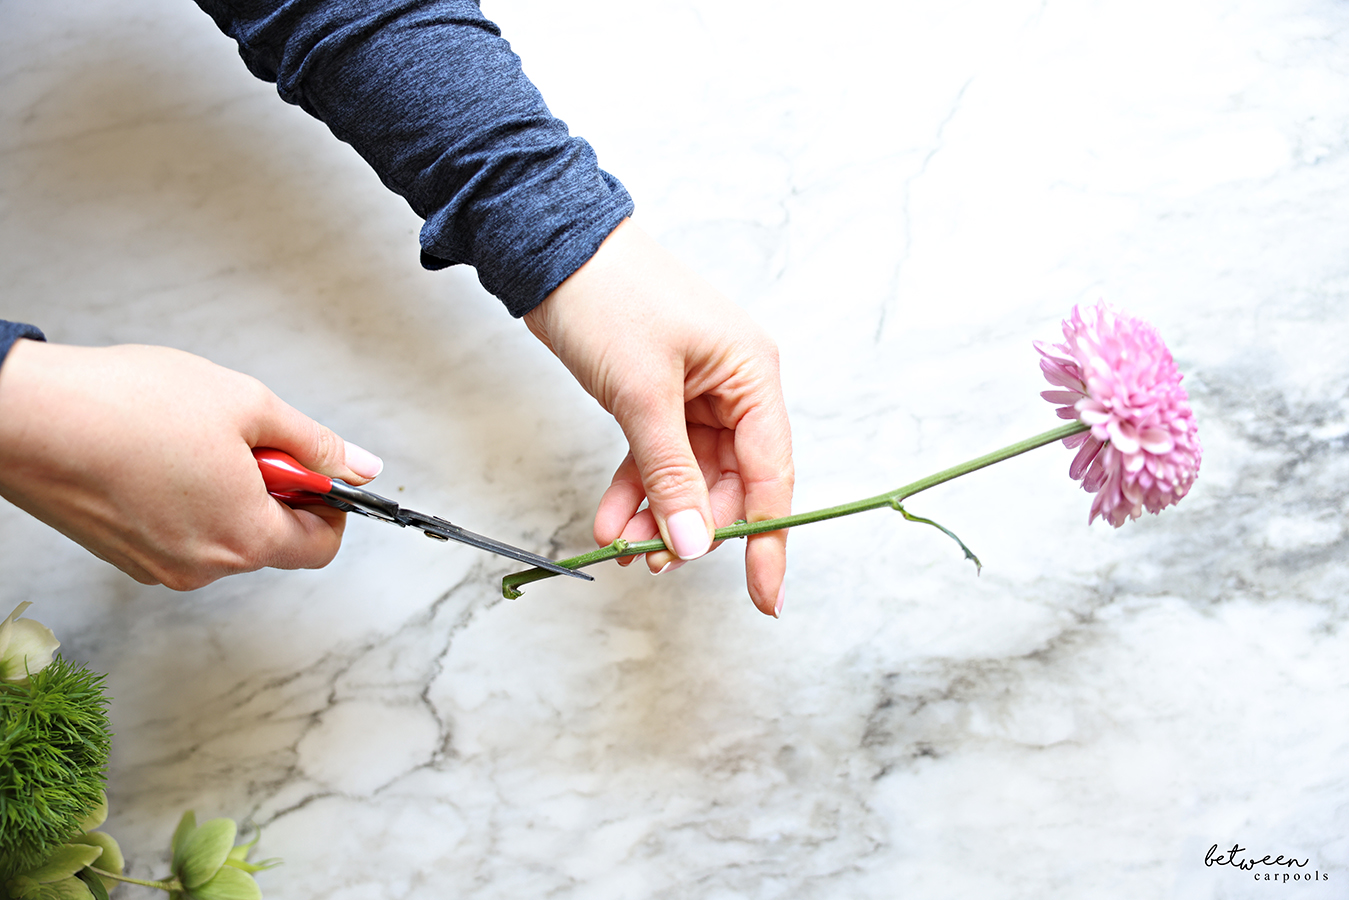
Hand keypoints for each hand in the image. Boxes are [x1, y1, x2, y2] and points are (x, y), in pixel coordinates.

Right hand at [0, 341, 382, 589]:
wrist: (25, 417)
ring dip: (227, 492)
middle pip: (270, 540)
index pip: (319, 546)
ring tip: (189, 439)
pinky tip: (156, 456)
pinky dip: (185, 499)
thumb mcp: (248, 406)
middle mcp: (202, 568)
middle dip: (273, 490)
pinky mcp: (122, 555)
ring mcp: (157, 567)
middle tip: (243, 438)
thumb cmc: (127, 407)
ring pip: (223, 534)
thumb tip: (362, 467)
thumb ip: (314, 443)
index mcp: (244, 539)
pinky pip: (179, 532)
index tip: (316, 471)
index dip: (329, 505)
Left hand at [524, 219, 793, 616]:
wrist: (550, 249)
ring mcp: (696, 395)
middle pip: (730, 485)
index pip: (772, 476)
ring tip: (620, 547)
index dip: (768, 540)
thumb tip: (696, 543)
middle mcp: (735, 389)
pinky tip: (611, 522)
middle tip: (651, 562)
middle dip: (692, 527)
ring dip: (657, 516)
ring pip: (689, 478)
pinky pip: (656, 460)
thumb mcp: (643, 394)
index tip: (765, 598)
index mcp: (754, 377)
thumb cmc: (610, 299)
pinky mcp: (658, 398)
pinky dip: (636, 492)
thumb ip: (671, 475)